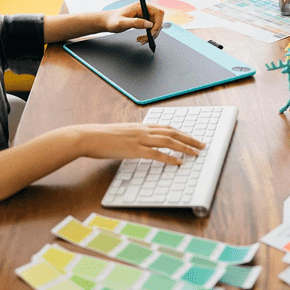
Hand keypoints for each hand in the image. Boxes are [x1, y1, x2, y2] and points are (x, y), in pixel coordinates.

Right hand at [71, 123, 203, 164]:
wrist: (88, 137)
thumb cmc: (101, 137)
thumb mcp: (121, 134)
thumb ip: (133, 137)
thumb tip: (139, 143)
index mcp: (140, 126)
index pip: (166, 127)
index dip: (181, 132)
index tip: (191, 137)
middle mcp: (143, 130)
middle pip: (172, 132)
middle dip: (189, 139)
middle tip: (201, 145)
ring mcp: (139, 139)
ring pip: (168, 141)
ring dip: (185, 147)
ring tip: (196, 153)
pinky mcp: (134, 150)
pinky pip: (157, 154)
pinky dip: (170, 158)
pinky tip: (178, 162)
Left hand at [103, 2, 164, 44]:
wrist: (107, 22)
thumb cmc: (113, 20)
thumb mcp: (122, 23)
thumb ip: (136, 23)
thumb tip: (149, 25)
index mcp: (142, 7)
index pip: (159, 13)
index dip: (158, 24)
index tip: (152, 33)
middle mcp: (145, 10)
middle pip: (159, 21)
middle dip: (154, 32)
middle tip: (146, 39)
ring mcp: (145, 15)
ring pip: (155, 26)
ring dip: (151, 36)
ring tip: (141, 41)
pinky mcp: (143, 21)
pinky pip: (151, 29)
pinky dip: (148, 36)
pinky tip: (140, 39)